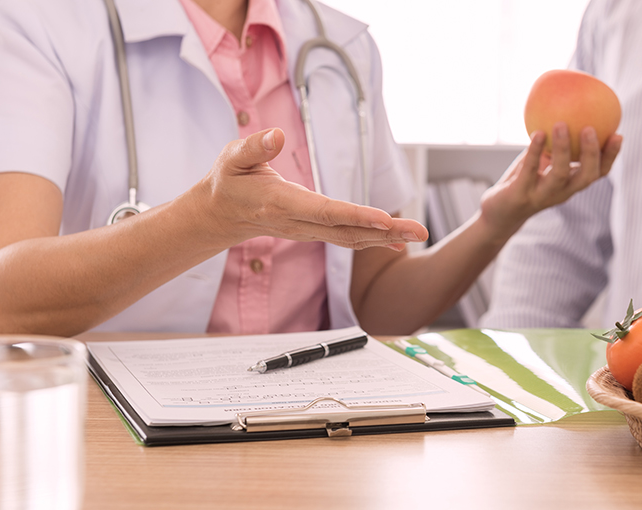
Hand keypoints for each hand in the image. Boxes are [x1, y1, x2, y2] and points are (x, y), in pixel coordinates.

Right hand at [193, 128, 427, 249]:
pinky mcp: (315, 232)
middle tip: (420, 231)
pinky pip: (347, 239)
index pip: (325, 212)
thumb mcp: (233, 158)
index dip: (357, 216)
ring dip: (387, 237)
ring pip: (351, 238)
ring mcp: (308, 232)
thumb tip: (277, 135)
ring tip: (418, 234)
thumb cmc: (230, 180)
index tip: (385, 219)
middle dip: (386, 232)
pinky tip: (398, 242)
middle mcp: (298, 224)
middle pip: (347, 231)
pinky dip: (374, 240)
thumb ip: (254, 148)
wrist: (222, 214)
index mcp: (281, 204)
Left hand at [479, 123, 621, 238]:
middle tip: (590, 128)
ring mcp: (542, 195)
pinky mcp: (521, 195)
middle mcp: (561, 192)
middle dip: (592, 154)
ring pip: (559, 174)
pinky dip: (535, 151)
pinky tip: (537, 133)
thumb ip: (555, 143)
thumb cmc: (524, 180)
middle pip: (585, 177)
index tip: (619, 134)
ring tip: (561, 124)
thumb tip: (566, 107)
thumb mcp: (542, 161)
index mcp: (571, 184)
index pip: (598, 172)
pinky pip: (530, 170)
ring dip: (563, 149)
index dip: (610, 156)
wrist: (500, 212)